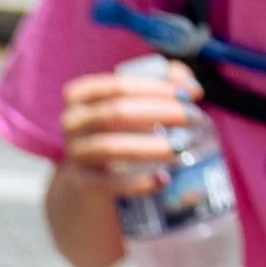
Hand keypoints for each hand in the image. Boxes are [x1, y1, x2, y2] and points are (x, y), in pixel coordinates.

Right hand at [59, 57, 193, 199]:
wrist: (91, 170)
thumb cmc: (120, 126)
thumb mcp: (135, 98)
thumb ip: (163, 82)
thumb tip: (191, 90)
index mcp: (80, 94)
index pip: (119, 85)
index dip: (158, 87)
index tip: (192, 95)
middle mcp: (71, 122)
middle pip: (117, 113)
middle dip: (161, 113)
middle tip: (194, 119)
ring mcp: (74, 154)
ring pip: (112, 147)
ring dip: (151, 147)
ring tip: (181, 148)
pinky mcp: (82, 182)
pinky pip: (109, 183)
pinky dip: (137, 183)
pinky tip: (163, 179)